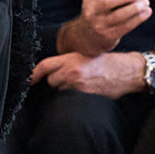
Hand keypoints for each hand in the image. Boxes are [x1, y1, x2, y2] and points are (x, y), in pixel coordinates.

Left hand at [31, 49, 146, 96]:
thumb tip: (52, 72)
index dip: (33, 75)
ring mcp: (77, 85)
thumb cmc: (107, 63)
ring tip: (81, 83)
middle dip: (57, 80)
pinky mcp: (84, 96)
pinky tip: (85, 90)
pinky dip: (73, 96)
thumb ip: (67, 62)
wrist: (127, 72)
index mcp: (71, 58)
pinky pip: (70, 98)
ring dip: (65, 88)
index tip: (28, 81)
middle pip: (51, 80)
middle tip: (72, 77)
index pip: (45, 66)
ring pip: (60, 90)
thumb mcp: (85, 55)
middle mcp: (71, 72)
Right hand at [57, 0, 151, 56]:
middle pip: (108, 2)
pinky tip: (146, 12)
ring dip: (136, 8)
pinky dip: (139, 18)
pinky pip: (126, 27)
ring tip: (146, 3)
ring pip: (119, 15)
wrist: (87, 38)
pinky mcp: (108, 36)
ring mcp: (99, 25)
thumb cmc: (99, 14)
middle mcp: (92, 11)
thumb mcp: (97, 2)